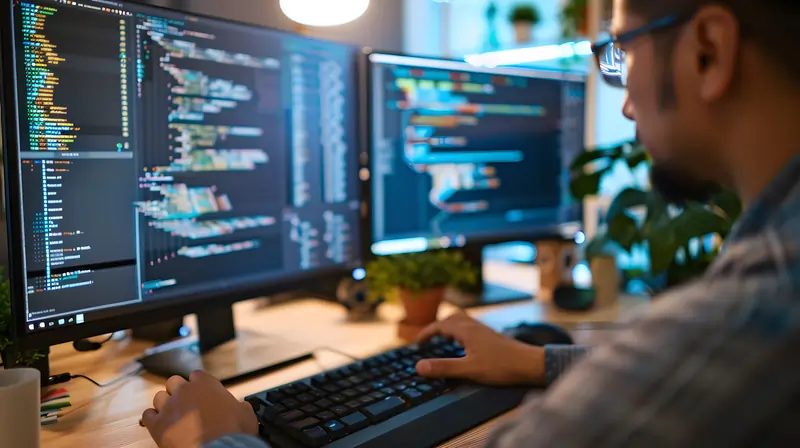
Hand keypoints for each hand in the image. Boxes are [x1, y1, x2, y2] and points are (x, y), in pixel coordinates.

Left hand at [141, 371, 257, 447]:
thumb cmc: (233, 432)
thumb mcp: (246, 414)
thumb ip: (240, 406)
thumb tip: (241, 407)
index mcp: (205, 384)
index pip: (197, 375)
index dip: (199, 385)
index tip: (202, 394)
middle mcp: (184, 391)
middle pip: (173, 382)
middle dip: (178, 391)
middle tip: (185, 403)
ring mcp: (169, 407)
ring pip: (159, 397)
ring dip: (165, 404)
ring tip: (172, 415)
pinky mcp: (157, 424)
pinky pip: (147, 415)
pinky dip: (153, 418)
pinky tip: (159, 424)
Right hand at [415, 312, 545, 385]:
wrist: (530, 364)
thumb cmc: (501, 366)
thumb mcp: (469, 369)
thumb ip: (444, 367)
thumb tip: (418, 366)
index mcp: (466, 330)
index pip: (439, 325)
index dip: (426, 333)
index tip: (417, 344)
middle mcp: (474, 326)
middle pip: (450, 319)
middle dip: (437, 328)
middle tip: (428, 341)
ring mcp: (484, 330)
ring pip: (462, 322)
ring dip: (449, 328)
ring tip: (443, 341)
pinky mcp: (492, 337)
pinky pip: (470, 328)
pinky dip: (460, 333)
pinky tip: (465, 346)